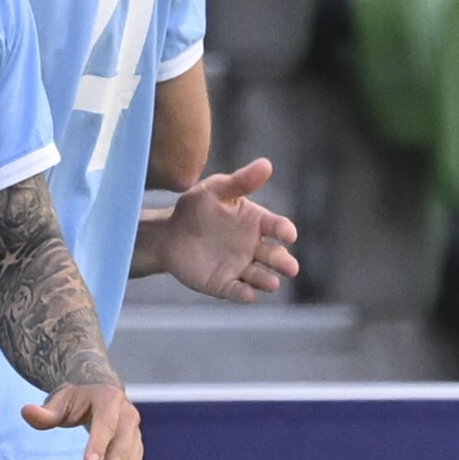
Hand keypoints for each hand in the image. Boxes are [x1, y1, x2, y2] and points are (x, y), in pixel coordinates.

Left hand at [23, 381, 141, 459]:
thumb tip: (26, 412)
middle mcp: (129, 421)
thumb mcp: (61, 399)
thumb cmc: (77, 399)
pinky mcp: (136, 458)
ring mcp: (136, 441)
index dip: (99, 443)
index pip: (106, 424)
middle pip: (122, 453)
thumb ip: (45, 411)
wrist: (102, 394)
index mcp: (110, 401)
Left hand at [154, 157, 299, 301]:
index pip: (278, 227)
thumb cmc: (195, 208)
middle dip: (284, 262)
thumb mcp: (215, 190)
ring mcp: (240, 266)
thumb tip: (266, 164)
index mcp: (256, 222)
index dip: (285, 230)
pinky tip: (248, 295)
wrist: (168, 233)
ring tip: (271, 283)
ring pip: (260, 276)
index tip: (288, 234)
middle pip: (275, 256)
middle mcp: (254, 247)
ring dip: (267, 280)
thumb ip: (240, 181)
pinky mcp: (224, 283)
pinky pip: (237, 291)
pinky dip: (244, 294)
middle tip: (291, 267)